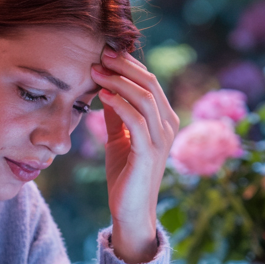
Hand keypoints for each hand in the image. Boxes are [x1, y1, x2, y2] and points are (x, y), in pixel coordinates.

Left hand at [91, 49, 178, 263]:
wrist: (130, 211)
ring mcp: (161, 139)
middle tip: (99, 54)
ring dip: (117, 81)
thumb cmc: (125, 175)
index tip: (104, 52)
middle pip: (149, 83)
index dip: (128, 64)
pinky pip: (136, 120)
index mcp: (164, 119)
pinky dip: (118, 103)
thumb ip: (117, 114)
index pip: (149, 81)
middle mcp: (168, 125)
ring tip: (95, 72)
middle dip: (123, 66)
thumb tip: (106, 86)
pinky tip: (101, 95)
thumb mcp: (120, 138)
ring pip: (144, 97)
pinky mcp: (149, 153)